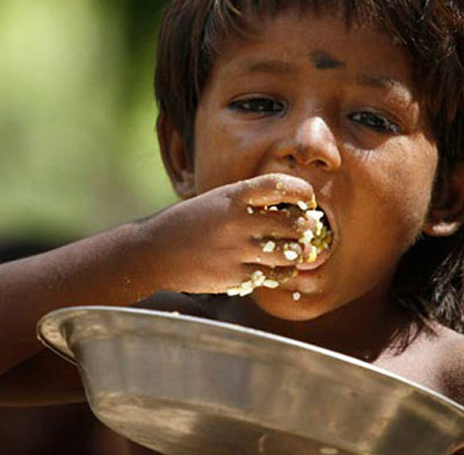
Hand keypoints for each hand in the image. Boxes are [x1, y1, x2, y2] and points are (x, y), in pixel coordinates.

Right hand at [141, 173, 320, 294]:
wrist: (154, 251)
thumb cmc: (189, 222)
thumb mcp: (216, 200)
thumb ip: (249, 202)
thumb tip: (290, 208)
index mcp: (233, 196)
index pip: (280, 185)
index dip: (302, 191)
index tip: (306, 199)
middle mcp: (238, 222)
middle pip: (294, 224)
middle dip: (308, 226)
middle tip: (309, 227)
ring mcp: (237, 251)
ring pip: (290, 254)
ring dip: (299, 252)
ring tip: (298, 249)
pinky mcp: (236, 277)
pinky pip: (274, 275)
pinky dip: (282, 272)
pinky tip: (279, 266)